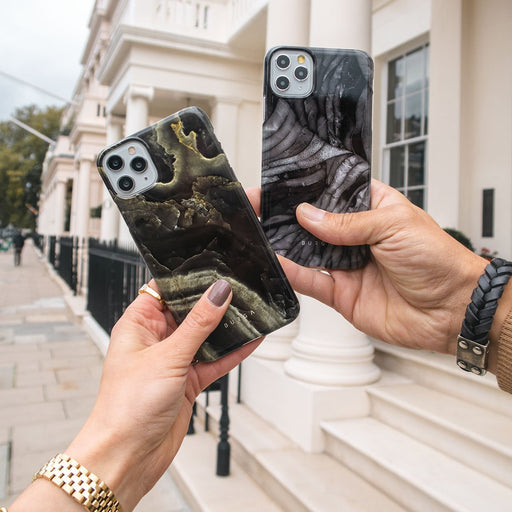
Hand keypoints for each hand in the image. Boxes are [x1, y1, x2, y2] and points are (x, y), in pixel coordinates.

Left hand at [11, 279, 260, 511]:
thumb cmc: (125, 407)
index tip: (212, 267)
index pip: (164, 290)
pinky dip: (232, 352)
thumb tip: (218, 293)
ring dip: (225, 328)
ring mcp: (173, 361)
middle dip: (212, 302)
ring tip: (250, 310)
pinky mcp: (187, 381)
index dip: (186, 279)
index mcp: (138, 325)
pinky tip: (251, 340)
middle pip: (189, 312)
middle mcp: (156, 340)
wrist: (128, 457)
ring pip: (205, 336)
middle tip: (238, 287)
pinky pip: (214, 360)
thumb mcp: (167, 357)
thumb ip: (197, 325)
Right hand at [247, 180, 487, 357]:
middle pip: (313, 223)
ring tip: (259, 232)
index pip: (332, 193)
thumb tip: (308, 215)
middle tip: (258, 206)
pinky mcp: (342, 294)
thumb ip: (347, 223)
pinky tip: (277, 262)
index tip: (279, 182)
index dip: (306, 188)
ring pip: (307, 252)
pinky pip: (312, 282)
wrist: (452, 310)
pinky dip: (293, 273)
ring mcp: (347, 265)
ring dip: (283, 243)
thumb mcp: (393, 225)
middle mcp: (356, 237)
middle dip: (285, 215)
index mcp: (372, 210)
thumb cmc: (438, 260)